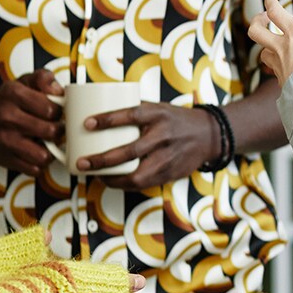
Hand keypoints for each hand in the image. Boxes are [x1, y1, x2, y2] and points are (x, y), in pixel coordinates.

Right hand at [0, 70, 62, 173]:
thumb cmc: (7, 101)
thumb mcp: (22, 82)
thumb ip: (43, 79)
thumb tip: (58, 90)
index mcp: (13, 94)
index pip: (52, 109)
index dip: (61, 112)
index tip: (56, 113)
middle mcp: (6, 117)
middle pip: (51, 131)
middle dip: (59, 131)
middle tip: (56, 128)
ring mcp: (5, 140)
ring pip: (44, 156)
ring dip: (51, 151)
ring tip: (48, 143)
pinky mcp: (5, 159)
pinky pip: (34, 169)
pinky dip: (39, 164)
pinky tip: (36, 153)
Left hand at [73, 102, 223, 188]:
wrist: (209, 135)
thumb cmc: (176, 120)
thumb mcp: (159, 108)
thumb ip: (135, 110)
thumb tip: (100, 108)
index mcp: (159, 114)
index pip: (131, 115)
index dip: (108, 119)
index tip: (87, 123)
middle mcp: (165, 136)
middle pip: (131, 151)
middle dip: (103, 159)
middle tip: (83, 162)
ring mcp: (169, 157)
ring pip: (137, 175)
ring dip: (112, 178)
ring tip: (95, 175)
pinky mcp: (171, 173)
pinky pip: (145, 184)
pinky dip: (125, 184)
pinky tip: (112, 181)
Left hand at [246, 0, 292, 82]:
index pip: (275, 12)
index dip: (269, 1)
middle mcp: (282, 48)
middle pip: (256, 31)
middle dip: (257, 22)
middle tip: (264, 19)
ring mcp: (279, 65)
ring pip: (262, 51)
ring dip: (266, 45)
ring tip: (274, 43)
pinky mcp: (281, 80)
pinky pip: (272, 69)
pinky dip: (274, 64)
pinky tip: (284, 66)